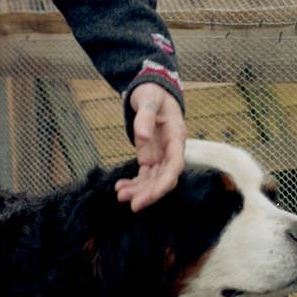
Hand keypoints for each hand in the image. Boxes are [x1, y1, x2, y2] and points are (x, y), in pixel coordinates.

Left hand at [115, 84, 186, 211]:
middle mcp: (171, 150)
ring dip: (139, 191)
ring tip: (120, 195)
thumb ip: (145, 116)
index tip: (151, 195)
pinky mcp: (150, 158)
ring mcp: (161, 155)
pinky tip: (120, 187)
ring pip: (154, 180)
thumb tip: (141, 137)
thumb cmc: (153, 93)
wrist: (152, 92)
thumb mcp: (149, 98)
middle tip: (132, 204)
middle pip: (165, 178)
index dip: (165, 182)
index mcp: (176, 135)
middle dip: (150, 193)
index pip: (175, 165)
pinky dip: (134, 184)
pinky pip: (144, 176)